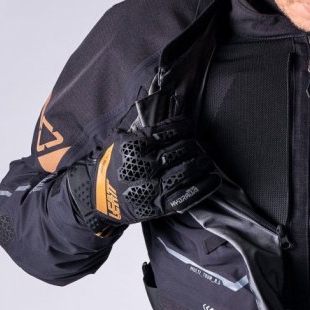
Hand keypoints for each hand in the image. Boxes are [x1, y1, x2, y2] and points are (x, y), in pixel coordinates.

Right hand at [66, 118, 220, 233]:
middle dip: (194, 146)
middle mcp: (147, 164)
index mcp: (137, 145)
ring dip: (203, 163)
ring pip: (189, 169)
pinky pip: (188, 194)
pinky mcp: (160, 205)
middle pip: (184, 149)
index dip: (185, 127)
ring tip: (206, 161)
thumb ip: (142, 127)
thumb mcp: (120, 140)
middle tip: (196, 147)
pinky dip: (204, 186)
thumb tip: (166, 105)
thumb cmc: (111, 166)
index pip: (172, 130)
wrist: (97, 199)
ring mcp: (154, 186)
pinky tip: (213, 179)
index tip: (188, 128)